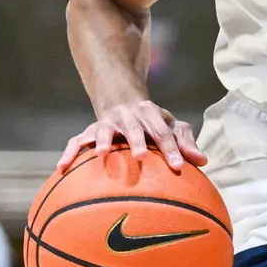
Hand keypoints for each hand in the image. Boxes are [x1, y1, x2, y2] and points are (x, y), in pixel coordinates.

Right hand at [57, 100, 205, 171]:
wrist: (120, 98)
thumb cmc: (151, 120)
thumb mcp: (169, 125)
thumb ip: (184, 142)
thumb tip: (203, 161)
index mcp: (150, 114)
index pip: (164, 132)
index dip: (172, 148)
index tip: (179, 166)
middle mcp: (128, 116)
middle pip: (135, 128)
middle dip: (137, 141)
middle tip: (141, 157)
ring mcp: (107, 122)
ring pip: (103, 130)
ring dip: (102, 140)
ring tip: (101, 154)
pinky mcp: (90, 131)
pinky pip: (77, 141)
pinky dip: (69, 153)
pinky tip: (62, 167)